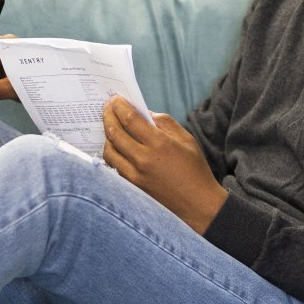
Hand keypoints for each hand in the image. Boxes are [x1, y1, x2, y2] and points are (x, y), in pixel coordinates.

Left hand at [102, 99, 228, 233]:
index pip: (130, 119)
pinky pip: (113, 166)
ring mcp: (135, 175)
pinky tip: (114, 147)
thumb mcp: (186, 139)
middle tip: (107, 108)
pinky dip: (111, 153)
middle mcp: (143, 159)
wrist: (197, 204)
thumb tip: (143, 113)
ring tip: (110, 126)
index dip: (119, 106)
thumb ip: (165, 122)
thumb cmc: (195, 169)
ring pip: (109, 150)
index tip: (115, 99)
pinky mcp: (132, 187)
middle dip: (108, 116)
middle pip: (114, 132)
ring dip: (106, 135)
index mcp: (159, 144)